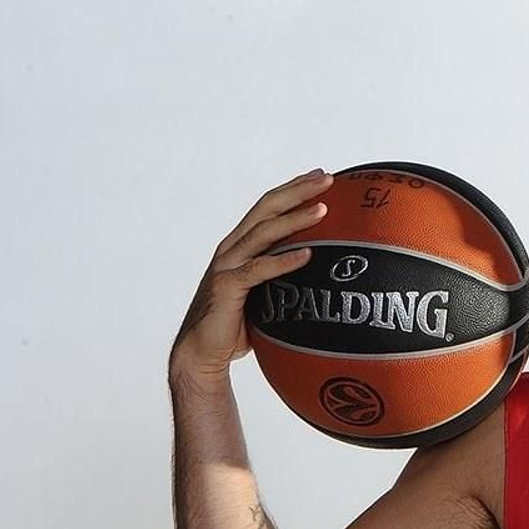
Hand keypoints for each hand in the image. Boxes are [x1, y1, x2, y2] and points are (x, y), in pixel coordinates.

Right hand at [168, 167, 333, 381]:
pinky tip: (308, 255)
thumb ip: (285, 281)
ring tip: (323, 209)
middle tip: (327, 178)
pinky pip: (259, 269)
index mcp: (240, 245)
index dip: (292, 189)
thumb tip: (323, 281)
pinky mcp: (226, 285)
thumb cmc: (236, 326)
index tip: (320, 176)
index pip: (268, 208)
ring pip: (263, 233)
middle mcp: (232, 248)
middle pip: (267, 209)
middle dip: (297, 191)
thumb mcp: (266, 297)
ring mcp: (227, 265)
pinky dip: (284, 261)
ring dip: (294, 219)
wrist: (202, 353)